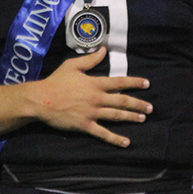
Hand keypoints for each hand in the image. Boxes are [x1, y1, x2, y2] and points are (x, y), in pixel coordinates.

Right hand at [33, 47, 152, 147]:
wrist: (42, 100)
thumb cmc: (56, 81)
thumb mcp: (72, 66)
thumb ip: (90, 59)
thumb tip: (103, 50)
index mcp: (95, 83)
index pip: (120, 82)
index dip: (135, 83)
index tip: (147, 84)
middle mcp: (97, 98)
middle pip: (123, 101)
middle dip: (138, 104)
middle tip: (150, 108)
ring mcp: (92, 113)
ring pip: (116, 116)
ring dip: (131, 117)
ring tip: (143, 119)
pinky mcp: (85, 125)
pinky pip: (103, 133)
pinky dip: (115, 139)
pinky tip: (126, 142)